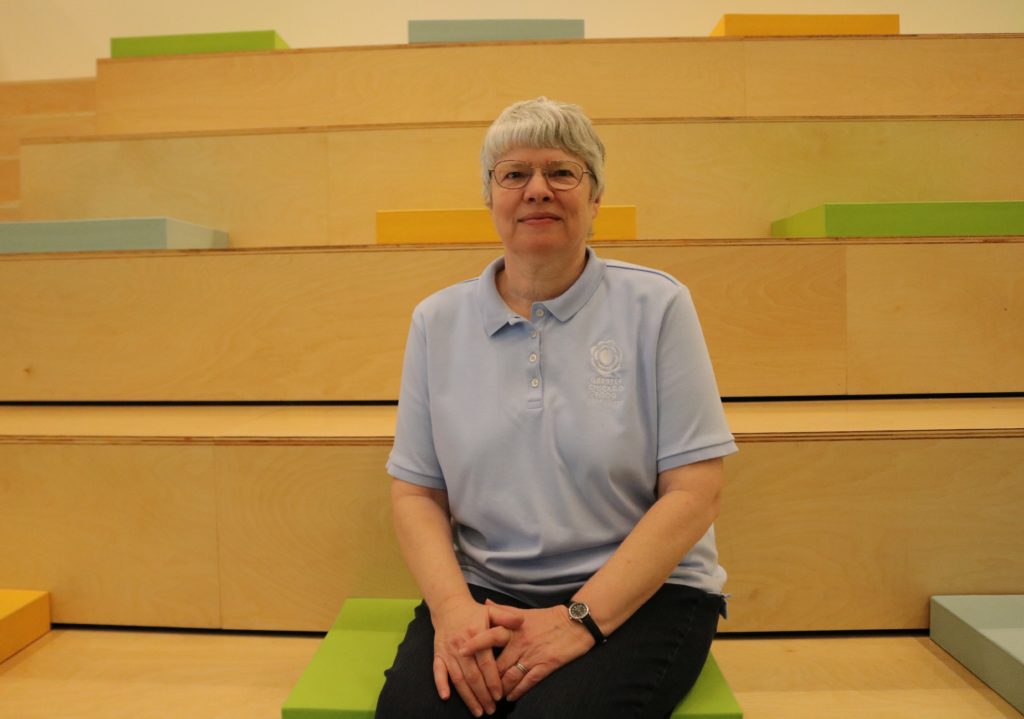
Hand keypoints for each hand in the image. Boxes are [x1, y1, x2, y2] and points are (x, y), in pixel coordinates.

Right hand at [430, 595, 521, 715]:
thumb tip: (521, 621)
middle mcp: (461, 646)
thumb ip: (506, 617)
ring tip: (477, 711)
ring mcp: (448, 651)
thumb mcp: (491, 611)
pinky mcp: (438, 654)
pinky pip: (438, 671)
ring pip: (458, 678)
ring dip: (467, 696)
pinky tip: (446, 697)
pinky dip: (440, 684)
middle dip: (482, 695)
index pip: (485, 663)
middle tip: (491, 709)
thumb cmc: (474, 611)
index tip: (499, 695)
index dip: (492, 680)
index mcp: (476, 635)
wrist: (449, 606)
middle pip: (472, 675)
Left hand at [461, 600, 594, 700]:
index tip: (461, 651)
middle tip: (476, 687)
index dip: (475, 644)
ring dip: (500, 689)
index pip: (490, 635)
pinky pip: (528, 681)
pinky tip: (511, 697)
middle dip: (486, 678)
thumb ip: (503, 611)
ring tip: (492, 696)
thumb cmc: (548, 617)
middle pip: (497, 664)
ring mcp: (533, 655)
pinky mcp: (546, 665)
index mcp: (514, 628)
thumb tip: (485, 604)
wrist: (575, 623)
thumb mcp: (524, 612)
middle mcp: (521, 643)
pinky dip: (518, 691)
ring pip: (510, 677)